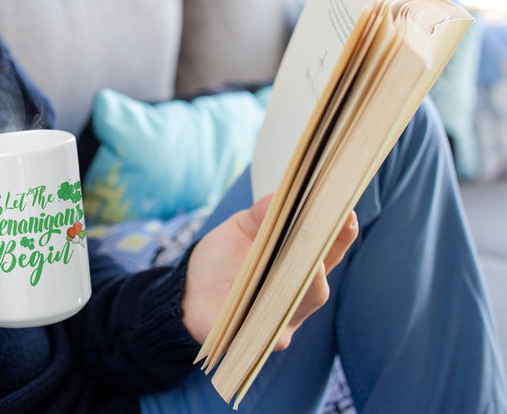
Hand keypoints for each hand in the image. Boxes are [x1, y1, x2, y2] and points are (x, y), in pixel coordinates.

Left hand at [181, 195, 357, 347]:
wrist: (187, 289)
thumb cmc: (221, 258)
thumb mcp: (241, 228)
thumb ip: (261, 214)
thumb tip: (280, 197)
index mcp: (296, 266)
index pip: (328, 253)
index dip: (341, 235)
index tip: (347, 213)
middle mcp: (294, 297)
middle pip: (320, 284)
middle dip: (326, 261)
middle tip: (326, 238)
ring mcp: (277, 320)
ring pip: (300, 307)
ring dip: (306, 286)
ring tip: (310, 266)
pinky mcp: (252, 337)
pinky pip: (266, 330)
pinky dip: (267, 312)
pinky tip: (255, 295)